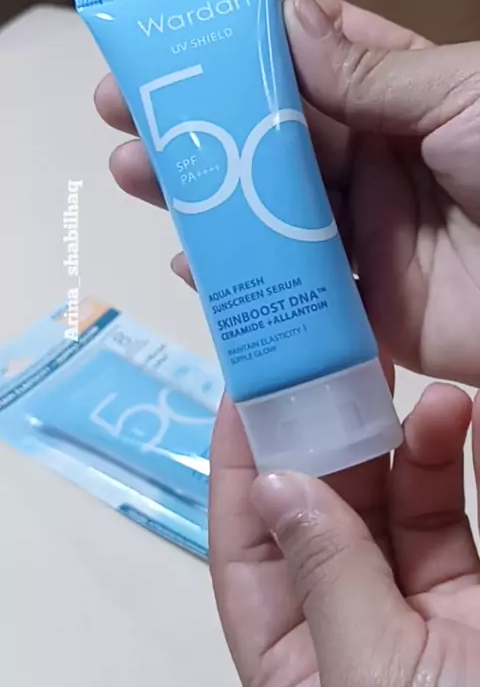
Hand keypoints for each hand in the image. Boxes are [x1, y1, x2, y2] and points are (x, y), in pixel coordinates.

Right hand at [95, 0, 479, 388]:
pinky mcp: (363, 300)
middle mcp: (376, 157)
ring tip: (133, 169)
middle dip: (200, 118)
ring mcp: (364, 230)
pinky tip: (190, 258)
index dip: (247, 43)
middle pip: (272, 134)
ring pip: (265, 207)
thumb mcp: (457, 93)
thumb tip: (284, 22)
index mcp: (404, 94)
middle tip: (124, 104)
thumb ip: (366, 71)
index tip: (182, 34)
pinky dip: (239, 275)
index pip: (313, 56)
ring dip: (200, 191)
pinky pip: (291, 285)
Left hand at [210, 382, 479, 686]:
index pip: (247, 544)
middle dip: (327, 429)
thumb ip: (327, 575)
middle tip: (335, 355)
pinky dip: (450, 462)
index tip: (245, 385)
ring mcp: (411, 611)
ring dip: (402, 438)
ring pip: (391, 505)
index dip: (240, 461)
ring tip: (414, 382)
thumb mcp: (371, 668)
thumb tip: (275, 485)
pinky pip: (449, 515)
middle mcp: (345, 622)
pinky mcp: (470, 600)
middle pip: (322, 510)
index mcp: (291, 655)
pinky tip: (451, 413)